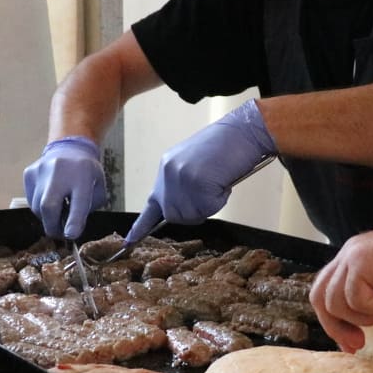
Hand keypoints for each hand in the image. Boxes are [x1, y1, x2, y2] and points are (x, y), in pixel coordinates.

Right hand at [23, 136, 106, 239]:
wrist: (70, 148)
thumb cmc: (86, 173)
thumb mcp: (98, 188)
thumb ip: (88, 208)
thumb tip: (71, 229)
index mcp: (83, 175)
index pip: (78, 201)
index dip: (74, 221)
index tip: (70, 235)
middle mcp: (59, 171)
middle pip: (48, 206)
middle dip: (53, 226)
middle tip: (60, 233)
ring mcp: (41, 171)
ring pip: (37, 207)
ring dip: (47, 216)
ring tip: (58, 210)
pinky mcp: (29, 173)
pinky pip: (30, 200)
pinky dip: (39, 206)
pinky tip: (49, 198)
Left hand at [126, 100, 276, 242]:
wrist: (243, 130)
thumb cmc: (227, 146)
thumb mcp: (195, 165)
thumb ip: (183, 185)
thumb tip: (183, 206)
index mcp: (166, 167)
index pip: (152, 202)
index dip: (141, 226)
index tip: (129, 241)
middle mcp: (168, 173)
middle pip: (174, 215)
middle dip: (195, 211)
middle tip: (211, 190)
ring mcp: (181, 178)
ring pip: (192, 215)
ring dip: (209, 205)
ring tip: (218, 181)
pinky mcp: (196, 183)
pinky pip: (210, 208)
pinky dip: (221, 199)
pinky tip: (223, 180)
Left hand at [310, 215, 372, 363]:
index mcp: (357, 264)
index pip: (326, 296)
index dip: (334, 324)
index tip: (355, 345)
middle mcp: (350, 257)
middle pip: (319, 298)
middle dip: (337, 327)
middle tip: (359, 342)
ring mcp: (354, 256)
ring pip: (335, 302)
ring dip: (365, 315)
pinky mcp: (362, 260)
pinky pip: (354, 297)